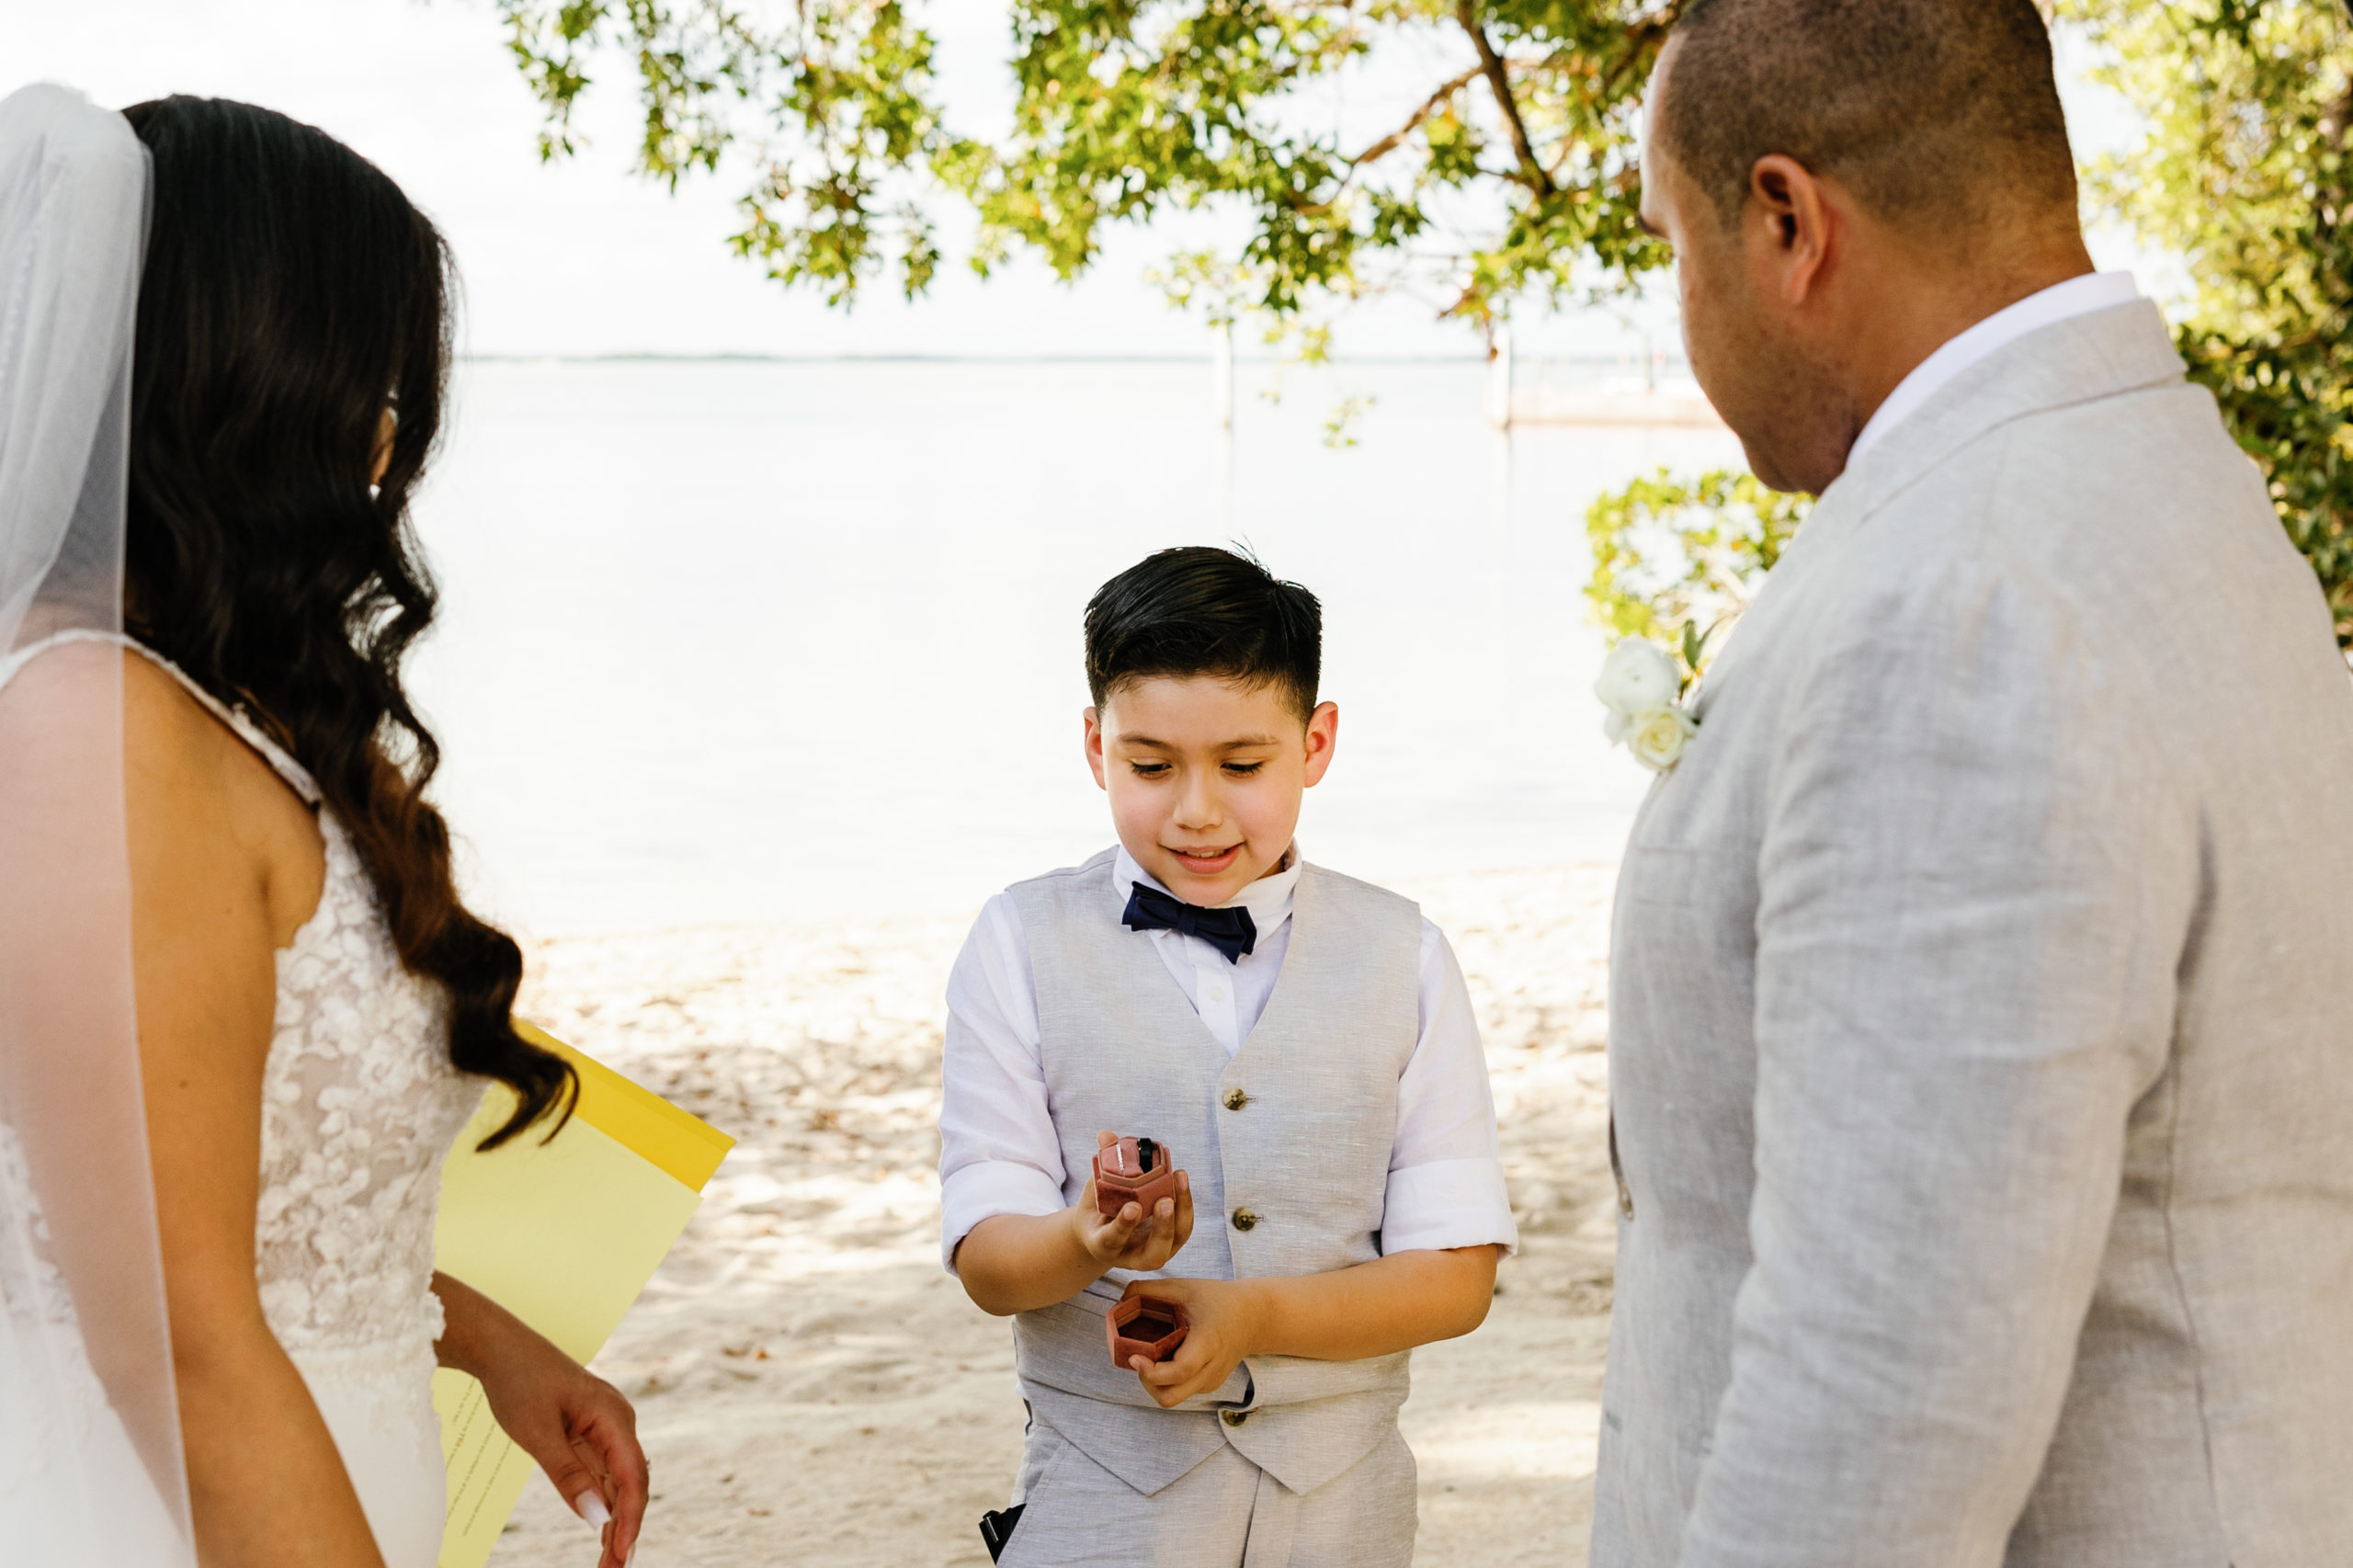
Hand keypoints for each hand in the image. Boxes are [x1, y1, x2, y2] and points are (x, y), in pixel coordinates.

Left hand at [436, 1273, 646, 1567]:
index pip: (633, 1477)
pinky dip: (601, 1504)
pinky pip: (602, 1474)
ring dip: (615, 1521)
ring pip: (619, 1482)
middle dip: (626, 1529)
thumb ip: (568, 1477)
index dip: (630, 1520)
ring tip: (607, 1563)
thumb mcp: (537, 1433)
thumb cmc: (519, 1382)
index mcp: (613, 1417)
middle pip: (632, 1484)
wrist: (501, 1348)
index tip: (621, 1556)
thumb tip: (596, 1520)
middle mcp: (618, 1422)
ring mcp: (605, 1428)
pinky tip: (600, 1531)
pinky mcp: (589, 1433)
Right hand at [1070, 1128, 1192, 1272]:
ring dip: (1181, 1211)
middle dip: (1163, 1228)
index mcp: (1103, 1246)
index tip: (1133, 1207)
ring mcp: (1153, 1253)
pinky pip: (1183, 1227)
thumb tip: (1106, 1134)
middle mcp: (1130, 1257)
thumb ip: (1102, 1165)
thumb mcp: (1093, 1190)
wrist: (1103, 1230)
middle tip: (1165, 1201)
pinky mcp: (1169, 1242)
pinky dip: (1184, 1203)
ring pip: (1174, 1241)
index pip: (1113, 1241)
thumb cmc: (1097, 1208)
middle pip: (1154, 1255)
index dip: (1123, 1225)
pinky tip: (1180, 1178)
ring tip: (1179, 1178)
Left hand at [1117, 1276, 1266, 1408]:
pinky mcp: (1209, 1385)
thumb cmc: (1218, 1299)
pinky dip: (1166, 1381)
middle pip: (1170, 1397)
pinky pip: (1181, 1391)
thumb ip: (1148, 1290)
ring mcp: (1211, 1381)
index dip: (1150, 1371)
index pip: (1178, 1372)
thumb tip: (1119, 1302)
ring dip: (1154, 1383)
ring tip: (1150, 1358)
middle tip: (1138, 1358)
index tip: (1134, 1357)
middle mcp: (1211, 1369)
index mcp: (1207, 1344)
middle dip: (1146, 1382)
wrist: (1253, 1316)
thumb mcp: (1184, 1287)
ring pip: (1173, 1398)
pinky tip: (1165, 1359)